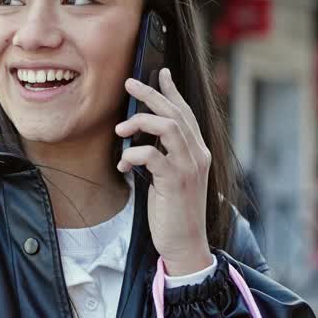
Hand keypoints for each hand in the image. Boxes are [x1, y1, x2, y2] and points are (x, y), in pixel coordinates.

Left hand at [115, 68, 216, 275]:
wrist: (185, 243)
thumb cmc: (173, 212)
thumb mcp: (169, 179)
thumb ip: (163, 157)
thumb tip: (140, 140)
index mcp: (197, 152)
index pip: (186, 113)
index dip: (172, 91)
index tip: (160, 73)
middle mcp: (197, 155)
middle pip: (175, 113)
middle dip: (151, 94)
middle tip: (129, 83)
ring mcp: (189, 167)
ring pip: (167, 127)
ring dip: (140, 122)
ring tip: (120, 130)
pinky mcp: (175, 181)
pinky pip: (152, 154)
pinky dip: (133, 154)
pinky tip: (123, 165)